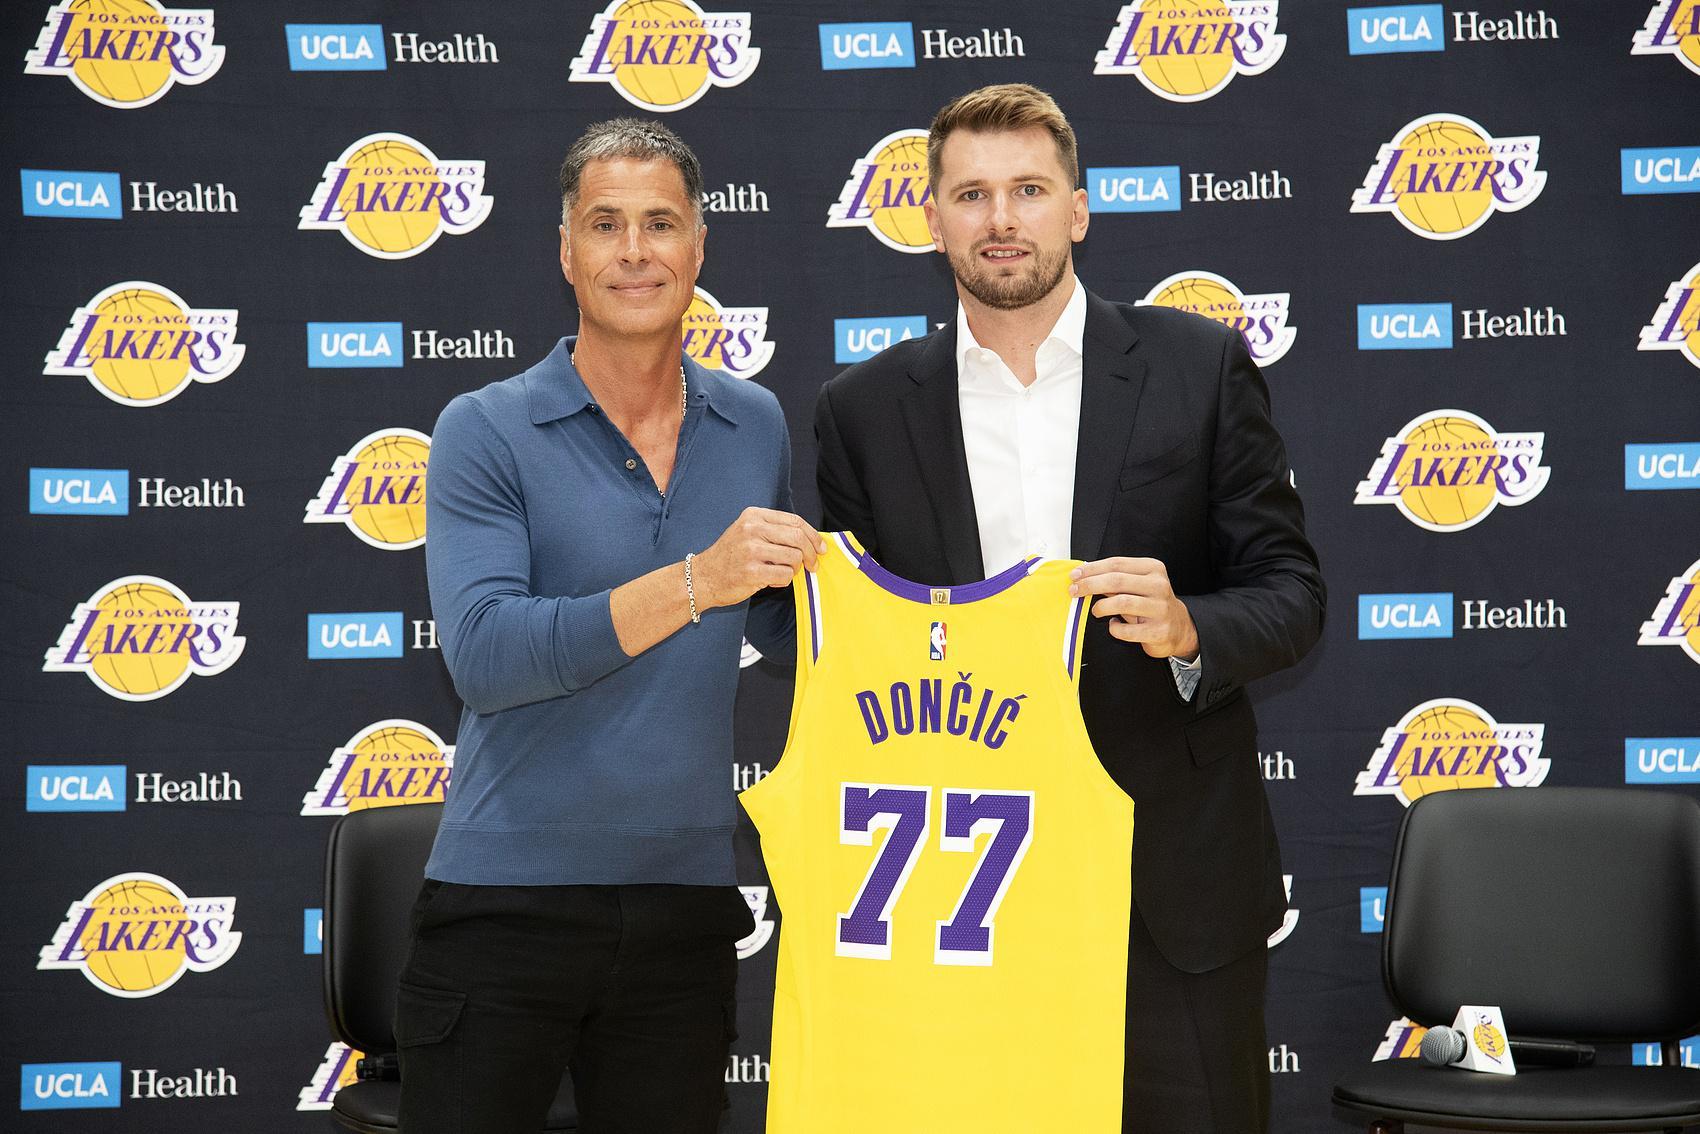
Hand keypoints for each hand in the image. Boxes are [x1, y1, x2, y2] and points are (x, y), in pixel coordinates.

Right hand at [693, 508, 824, 608]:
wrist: (702, 577)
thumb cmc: (731, 557)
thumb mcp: (748, 532)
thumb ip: (775, 531)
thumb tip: (813, 540)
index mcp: (754, 515)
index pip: (795, 521)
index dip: (813, 536)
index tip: (821, 548)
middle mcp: (752, 529)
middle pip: (798, 537)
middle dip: (812, 554)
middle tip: (813, 565)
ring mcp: (751, 550)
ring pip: (795, 557)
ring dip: (796, 569)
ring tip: (785, 572)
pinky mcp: (751, 572)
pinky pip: (785, 575)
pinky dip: (785, 581)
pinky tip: (772, 581)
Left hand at [1069, 557, 1198, 659]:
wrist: (1179, 628)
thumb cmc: (1151, 604)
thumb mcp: (1137, 586)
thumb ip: (1115, 580)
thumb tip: (1083, 576)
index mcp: (1153, 569)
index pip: (1116, 564)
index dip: (1092, 569)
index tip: (1074, 575)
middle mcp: (1159, 586)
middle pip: (1116, 581)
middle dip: (1090, 585)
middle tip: (1074, 591)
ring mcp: (1161, 609)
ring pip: (1122, 603)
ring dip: (1101, 607)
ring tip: (1096, 611)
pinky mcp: (1159, 631)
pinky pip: (1127, 630)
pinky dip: (1114, 628)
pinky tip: (1113, 625)